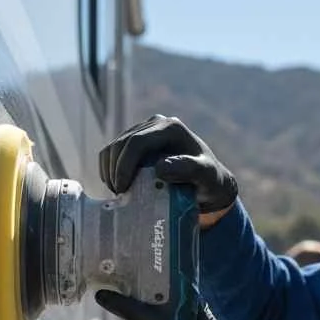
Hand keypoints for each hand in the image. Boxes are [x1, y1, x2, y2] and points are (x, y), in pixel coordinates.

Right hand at [98, 115, 237, 216]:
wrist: (210, 182)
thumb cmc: (210, 181)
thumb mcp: (207, 177)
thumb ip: (189, 170)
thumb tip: (160, 168)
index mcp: (171, 128)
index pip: (137, 142)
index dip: (123, 166)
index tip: (121, 190)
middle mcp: (157, 123)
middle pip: (121, 144)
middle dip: (114, 170)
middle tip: (118, 195)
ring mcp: (145, 130)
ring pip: (114, 147)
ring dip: (109, 170)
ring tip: (117, 193)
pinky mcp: (137, 141)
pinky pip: (114, 152)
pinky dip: (109, 168)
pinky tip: (117, 185)